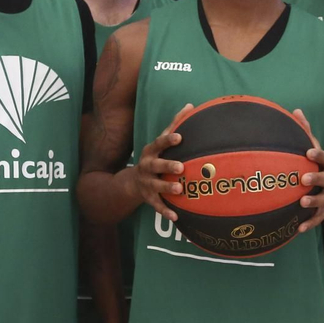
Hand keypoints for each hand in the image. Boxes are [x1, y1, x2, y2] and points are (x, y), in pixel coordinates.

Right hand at [123, 104, 190, 221]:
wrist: (132, 182)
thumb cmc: (154, 157)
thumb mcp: (160, 143)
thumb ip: (175, 124)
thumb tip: (191, 105)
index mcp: (151, 152)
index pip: (159, 144)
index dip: (168, 140)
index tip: (179, 137)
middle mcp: (146, 166)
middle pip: (155, 165)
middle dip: (167, 165)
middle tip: (181, 167)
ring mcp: (146, 183)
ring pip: (156, 186)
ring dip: (167, 188)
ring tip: (180, 189)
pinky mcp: (148, 198)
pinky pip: (157, 205)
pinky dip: (165, 211)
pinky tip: (176, 216)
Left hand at [292, 108, 323, 232]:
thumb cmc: (321, 169)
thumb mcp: (316, 153)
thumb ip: (307, 133)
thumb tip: (296, 110)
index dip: (319, 156)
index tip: (308, 153)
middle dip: (317, 179)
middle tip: (303, 179)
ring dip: (313, 202)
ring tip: (302, 202)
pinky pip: (318, 220)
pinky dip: (309, 224)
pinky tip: (298, 229)